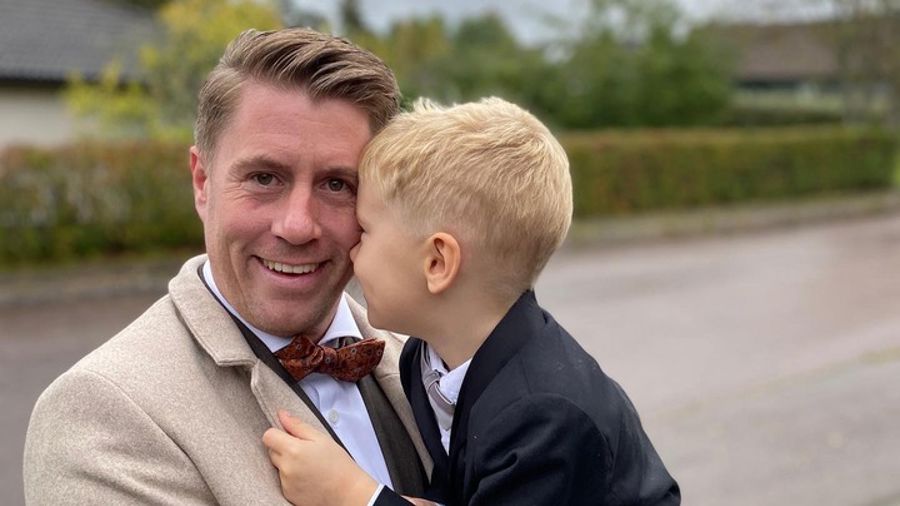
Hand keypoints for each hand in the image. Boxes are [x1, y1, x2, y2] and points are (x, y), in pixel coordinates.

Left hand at [262, 410, 378, 505]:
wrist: (346, 491)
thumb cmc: (337, 464)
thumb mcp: (321, 438)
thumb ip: (298, 426)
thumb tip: (282, 414)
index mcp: (293, 450)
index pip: (268, 436)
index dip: (277, 433)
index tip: (289, 435)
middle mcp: (286, 467)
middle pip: (271, 450)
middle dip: (283, 447)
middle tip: (304, 450)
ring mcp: (285, 482)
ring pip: (277, 465)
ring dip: (287, 463)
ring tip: (308, 465)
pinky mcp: (288, 493)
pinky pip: (282, 480)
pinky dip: (291, 477)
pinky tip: (307, 476)